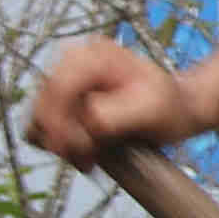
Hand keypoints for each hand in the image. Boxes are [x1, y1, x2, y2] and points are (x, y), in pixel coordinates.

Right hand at [25, 37, 206, 164]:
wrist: (179, 109)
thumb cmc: (170, 106)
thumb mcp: (150, 109)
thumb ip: (113, 115)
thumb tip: (86, 122)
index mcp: (95, 56)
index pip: (58, 89)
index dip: (59, 124)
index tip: (73, 152)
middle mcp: (75, 61)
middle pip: (43, 104)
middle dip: (60, 137)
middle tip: (85, 161)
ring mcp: (67, 79)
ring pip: (40, 117)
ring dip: (61, 143)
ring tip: (89, 159)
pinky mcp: (65, 98)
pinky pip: (46, 124)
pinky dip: (62, 142)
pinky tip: (85, 152)